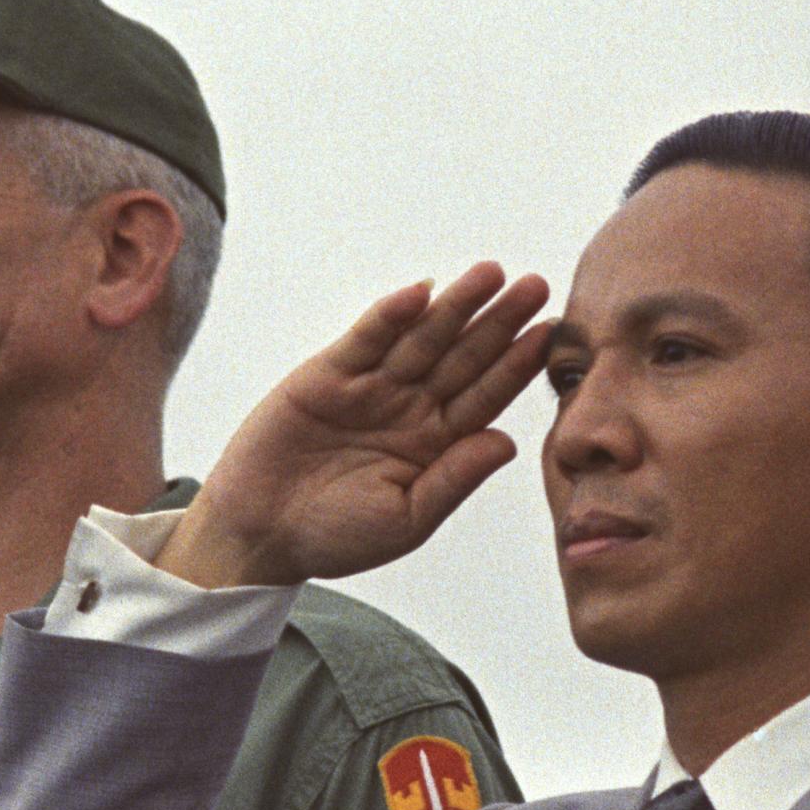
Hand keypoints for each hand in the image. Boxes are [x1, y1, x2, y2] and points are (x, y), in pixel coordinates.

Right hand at [159, 263, 553, 587]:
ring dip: (455, 306)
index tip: (550, 336)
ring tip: (491, 273)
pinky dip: (390, 316)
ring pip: (421, 339)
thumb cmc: (334, 536)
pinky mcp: (327, 375)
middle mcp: (410, 408)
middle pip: (462, 356)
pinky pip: (365, 340)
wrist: (259, 535)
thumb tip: (508, 441)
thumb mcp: (406, 519)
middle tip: (535, 286)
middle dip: (498, 322)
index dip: (517, 365)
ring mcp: (370, 387)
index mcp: (436, 443)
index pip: (485, 396)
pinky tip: (422, 293)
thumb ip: (454, 478)